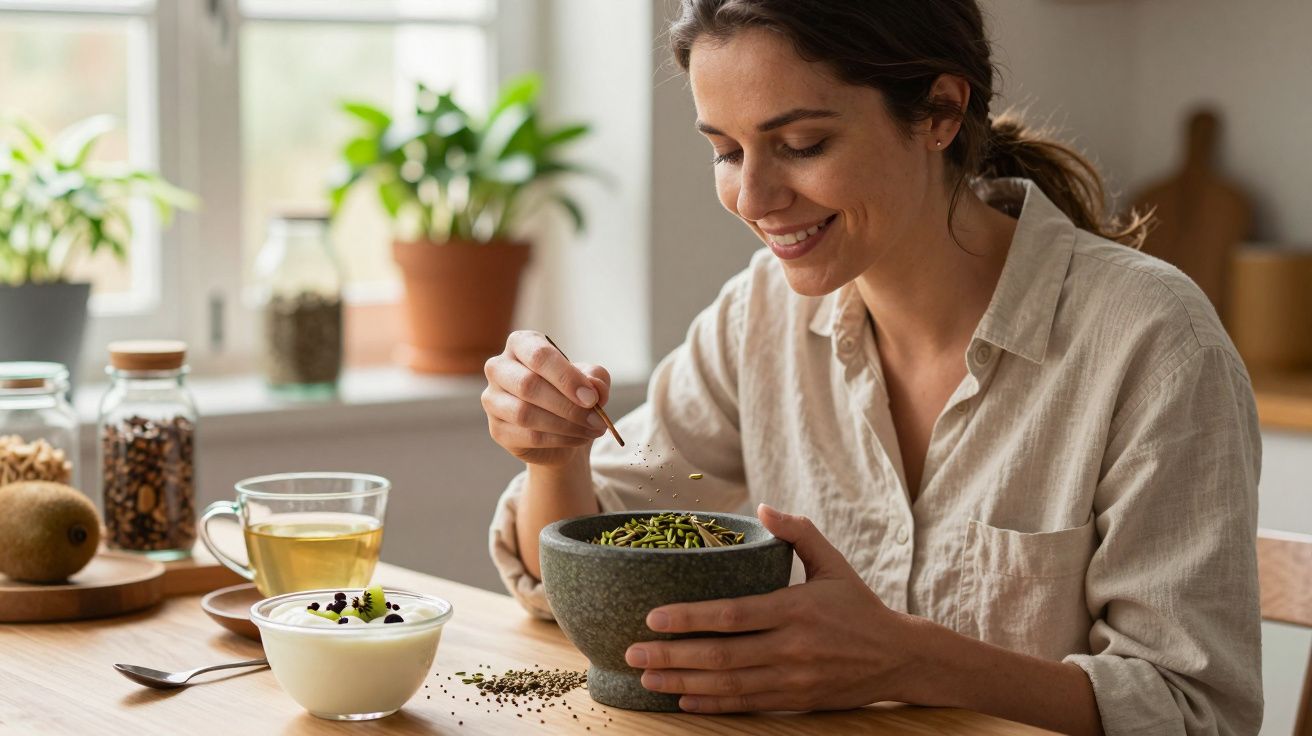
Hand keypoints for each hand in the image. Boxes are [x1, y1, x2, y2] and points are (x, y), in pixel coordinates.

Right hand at [482, 330, 611, 466]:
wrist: (562, 430)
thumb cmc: (571, 394)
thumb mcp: (590, 380)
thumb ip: (595, 378)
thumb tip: (594, 388)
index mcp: (521, 344)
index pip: (539, 355)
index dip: (566, 377)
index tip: (591, 398)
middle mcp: (499, 368)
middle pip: (528, 385)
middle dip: (567, 405)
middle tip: (596, 420)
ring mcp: (493, 399)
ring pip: (525, 414)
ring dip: (565, 425)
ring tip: (591, 430)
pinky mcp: (497, 429)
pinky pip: (528, 436)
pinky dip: (559, 439)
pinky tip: (578, 438)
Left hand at [624, 504, 919, 712]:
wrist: (900, 658)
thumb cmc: (859, 605)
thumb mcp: (834, 562)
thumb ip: (798, 533)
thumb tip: (763, 507)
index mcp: (796, 609)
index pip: (733, 615)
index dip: (690, 618)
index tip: (653, 617)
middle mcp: (792, 647)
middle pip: (722, 656)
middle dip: (672, 655)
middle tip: (634, 653)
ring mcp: (793, 679)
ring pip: (729, 685)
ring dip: (683, 682)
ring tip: (647, 678)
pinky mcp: (797, 701)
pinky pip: (746, 705)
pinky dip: (712, 704)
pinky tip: (683, 698)